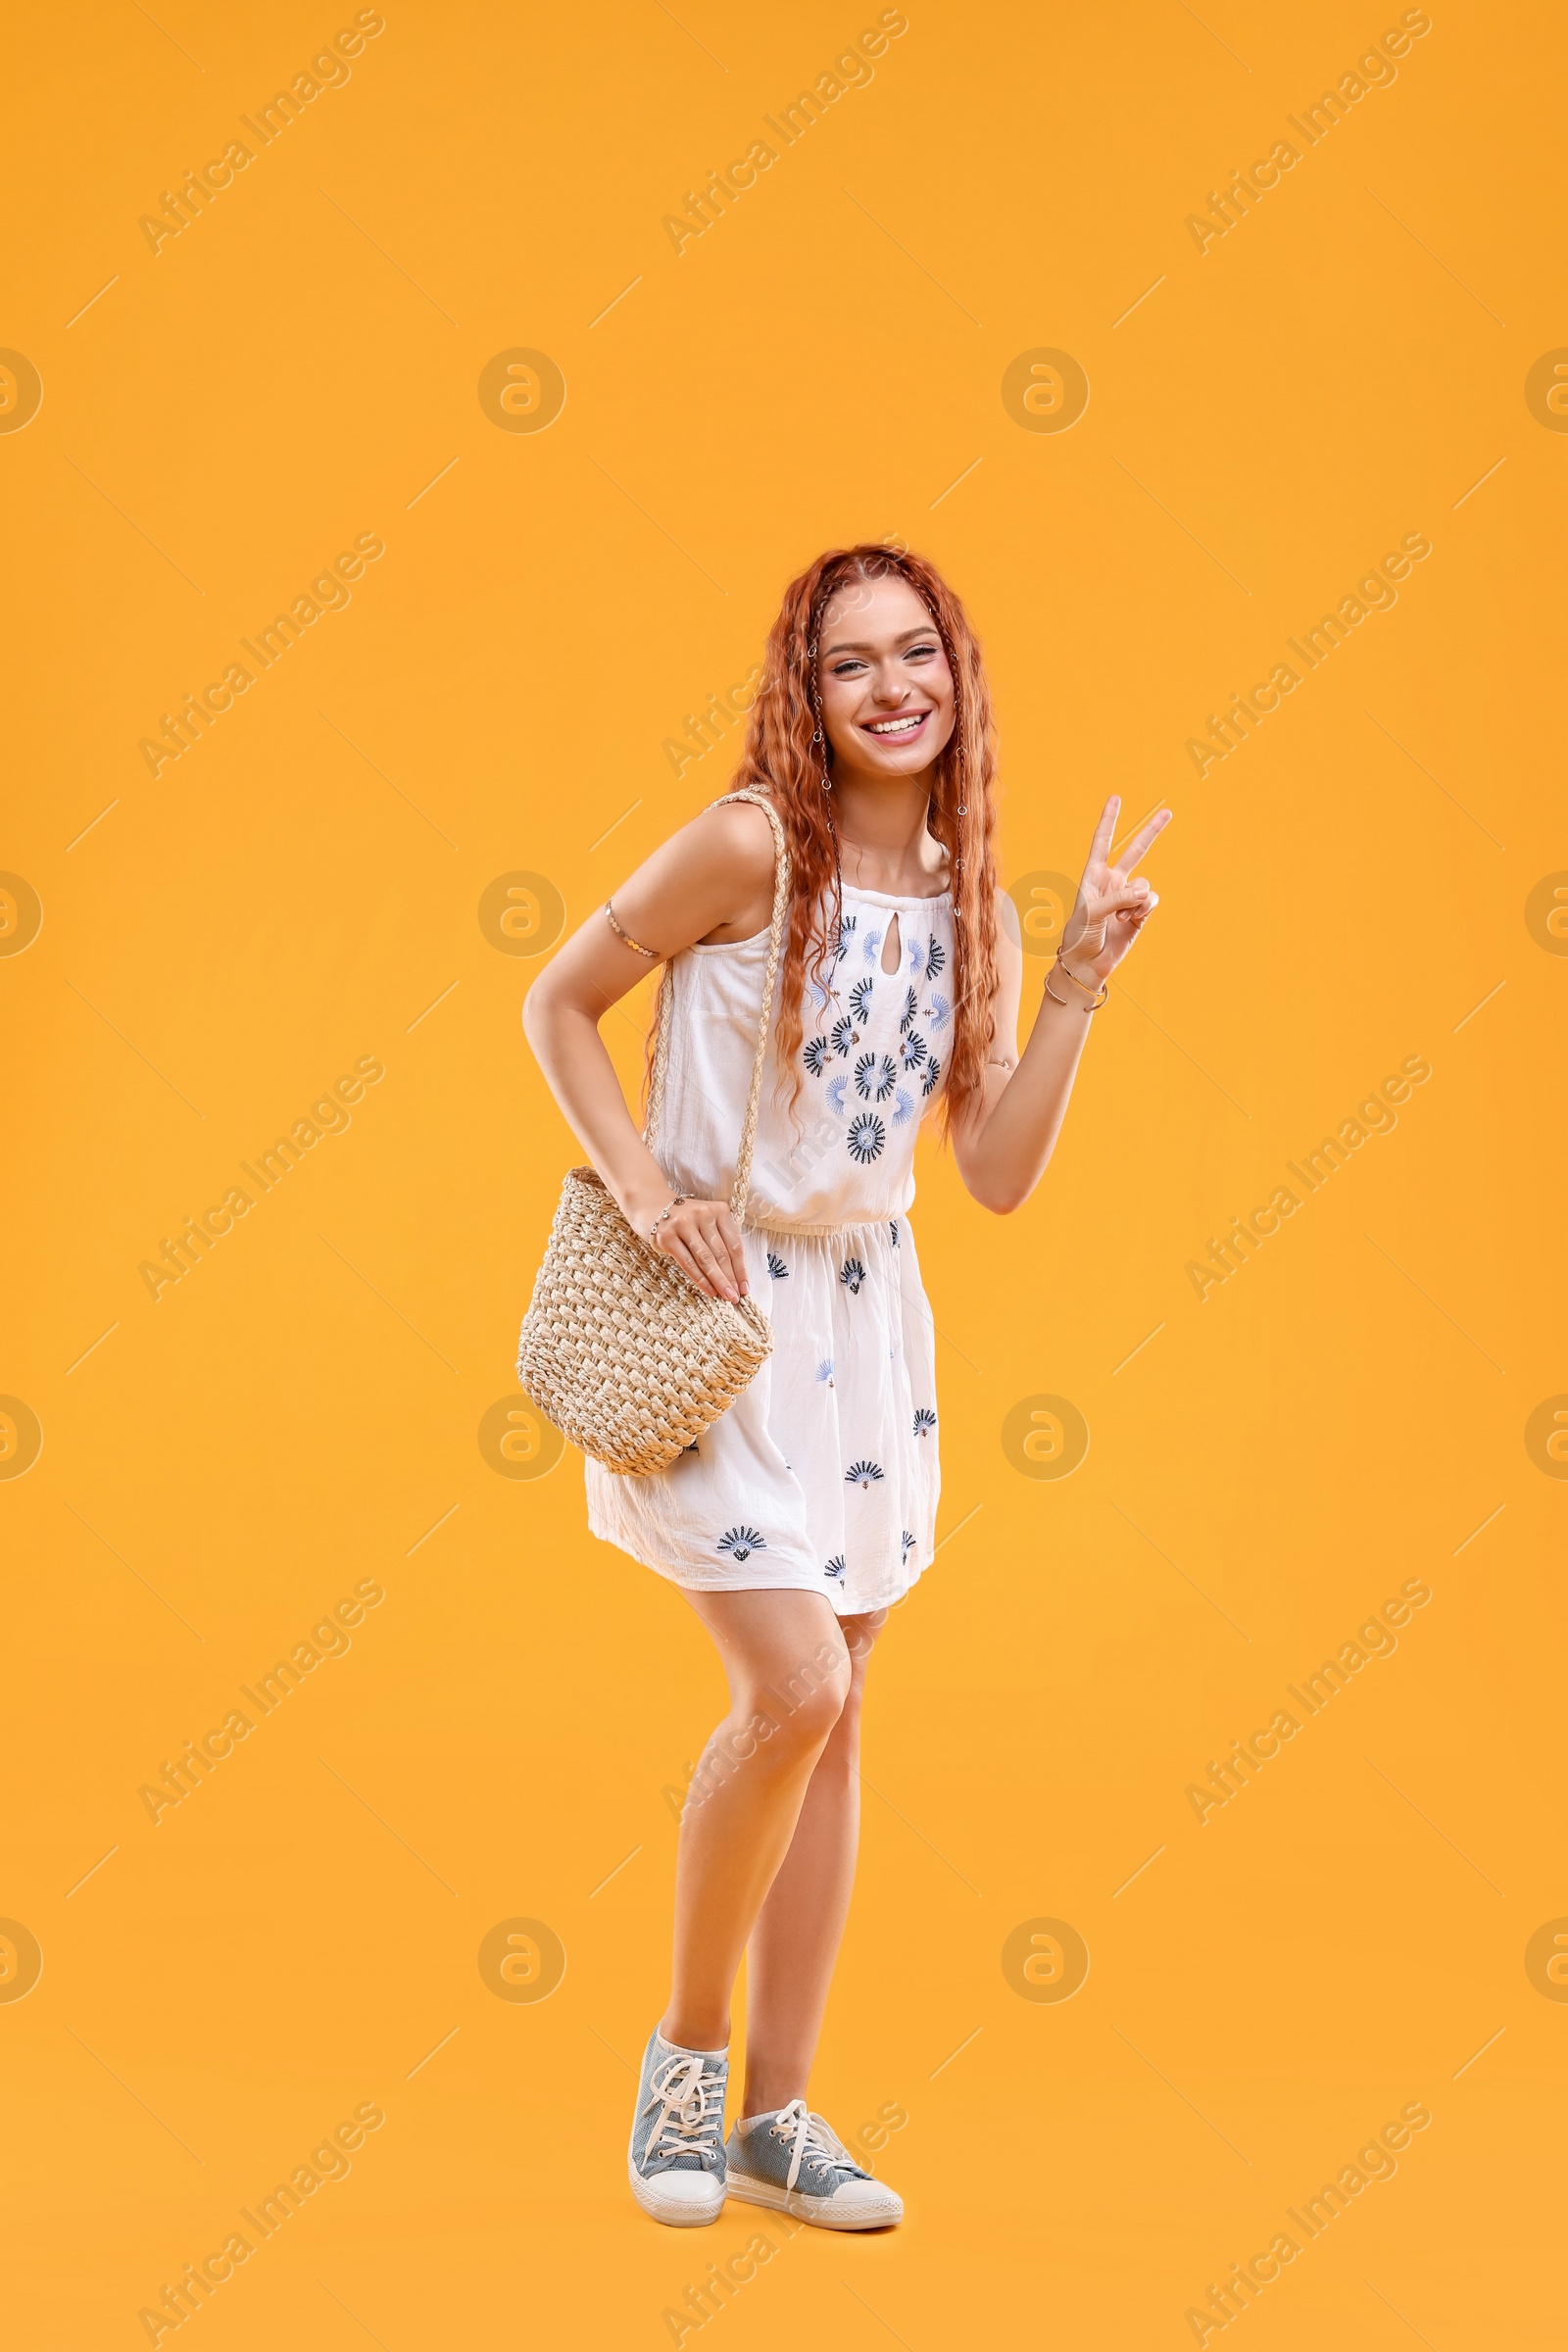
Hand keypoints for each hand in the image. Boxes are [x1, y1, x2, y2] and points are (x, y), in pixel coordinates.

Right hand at [646, 1196, 748, 1301]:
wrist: (649, 1203)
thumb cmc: (683, 1218)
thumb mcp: (706, 1221)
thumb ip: (720, 1240)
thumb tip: (734, 1275)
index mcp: (719, 1210)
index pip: (735, 1244)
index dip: (741, 1268)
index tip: (745, 1287)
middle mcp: (703, 1214)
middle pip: (721, 1252)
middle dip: (731, 1278)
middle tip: (736, 1297)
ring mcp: (684, 1224)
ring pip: (706, 1259)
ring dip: (718, 1281)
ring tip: (726, 1296)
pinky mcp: (667, 1235)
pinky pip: (688, 1262)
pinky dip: (700, 1279)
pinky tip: (709, 1290)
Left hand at [1059, 795, 1171, 983]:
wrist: (1086, 963)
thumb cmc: (1079, 935)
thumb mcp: (1092, 912)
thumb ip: (1118, 898)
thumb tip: (1146, 892)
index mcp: (1093, 875)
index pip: (1102, 841)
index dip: (1109, 820)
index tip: (1115, 798)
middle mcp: (1113, 882)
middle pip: (1135, 851)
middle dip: (1151, 832)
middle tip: (1168, 812)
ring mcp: (1128, 897)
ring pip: (1145, 885)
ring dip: (1135, 900)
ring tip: (1118, 916)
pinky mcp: (1140, 913)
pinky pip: (1151, 901)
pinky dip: (1142, 909)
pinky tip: (1129, 920)